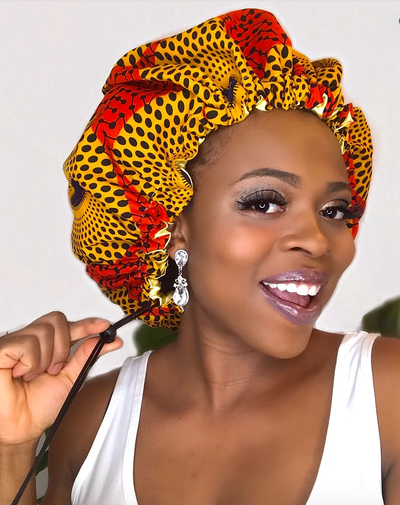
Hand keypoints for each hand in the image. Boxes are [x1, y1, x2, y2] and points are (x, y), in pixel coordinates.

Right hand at [0, 311, 122, 445]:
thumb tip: (106, 340)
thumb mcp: (70, 378)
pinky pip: (26, 344)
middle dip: (63, 348)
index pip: (66, 324)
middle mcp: (30, 340)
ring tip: (34, 376)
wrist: (21, 429)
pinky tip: (22, 374)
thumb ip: (86, 356)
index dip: (86, 324)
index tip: (104, 326)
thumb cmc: (38, 407)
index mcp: (46, 345)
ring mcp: (14, 343)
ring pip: (44, 331)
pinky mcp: (1, 350)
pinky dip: (31, 363)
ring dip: (46, 360)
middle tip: (54, 369)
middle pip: (56, 320)